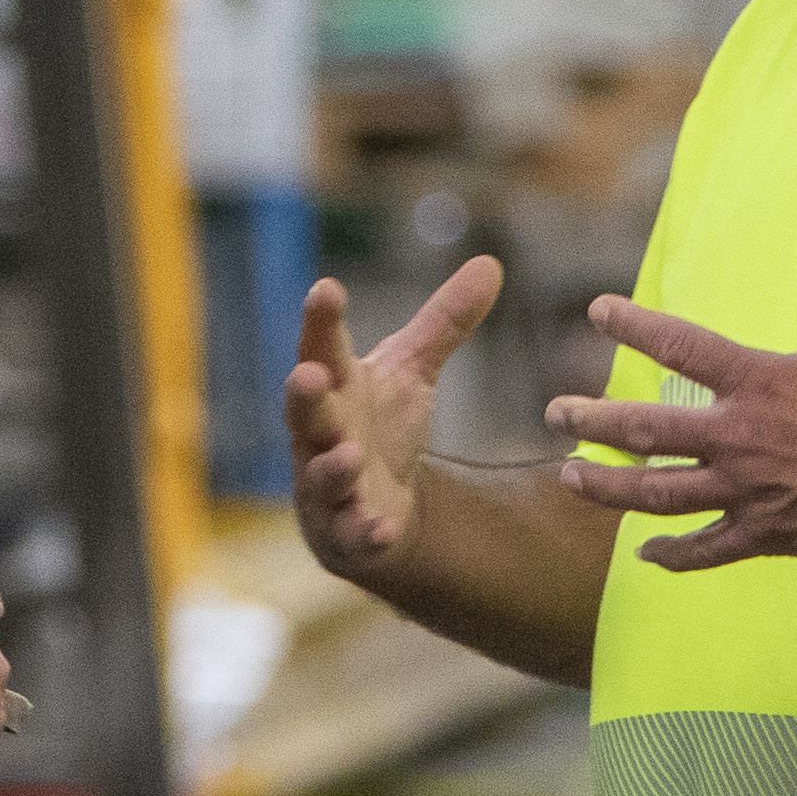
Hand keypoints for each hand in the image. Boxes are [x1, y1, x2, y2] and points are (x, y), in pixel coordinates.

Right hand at [286, 258, 502, 587]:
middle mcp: (322, 434)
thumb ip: (444, 324)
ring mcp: (328, 486)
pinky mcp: (346, 532)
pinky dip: (364, 530)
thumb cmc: (380, 428)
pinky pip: (351, 532)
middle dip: (304, 394)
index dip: (321, 321)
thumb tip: (492, 263)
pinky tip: (379, 528)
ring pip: (322, 475)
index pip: (322, 348)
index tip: (326, 289)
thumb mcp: (412, 373)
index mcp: (336, 388)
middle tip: (307, 375)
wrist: (372, 509)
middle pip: (306, 412)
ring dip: (333, 466)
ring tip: (350, 455)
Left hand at [545, 227, 796, 573]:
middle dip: (593, 421)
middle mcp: (741, 437)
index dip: (634, 324)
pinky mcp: (768, 534)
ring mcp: (749, 490)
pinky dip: (673, 555)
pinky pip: (706, 549)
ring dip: (608, 486)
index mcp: (760, 382)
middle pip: (646, 430)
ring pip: (658, 494)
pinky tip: (645, 554)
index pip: (680, 345)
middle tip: (556, 413)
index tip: (598, 312)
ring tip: (570, 476)